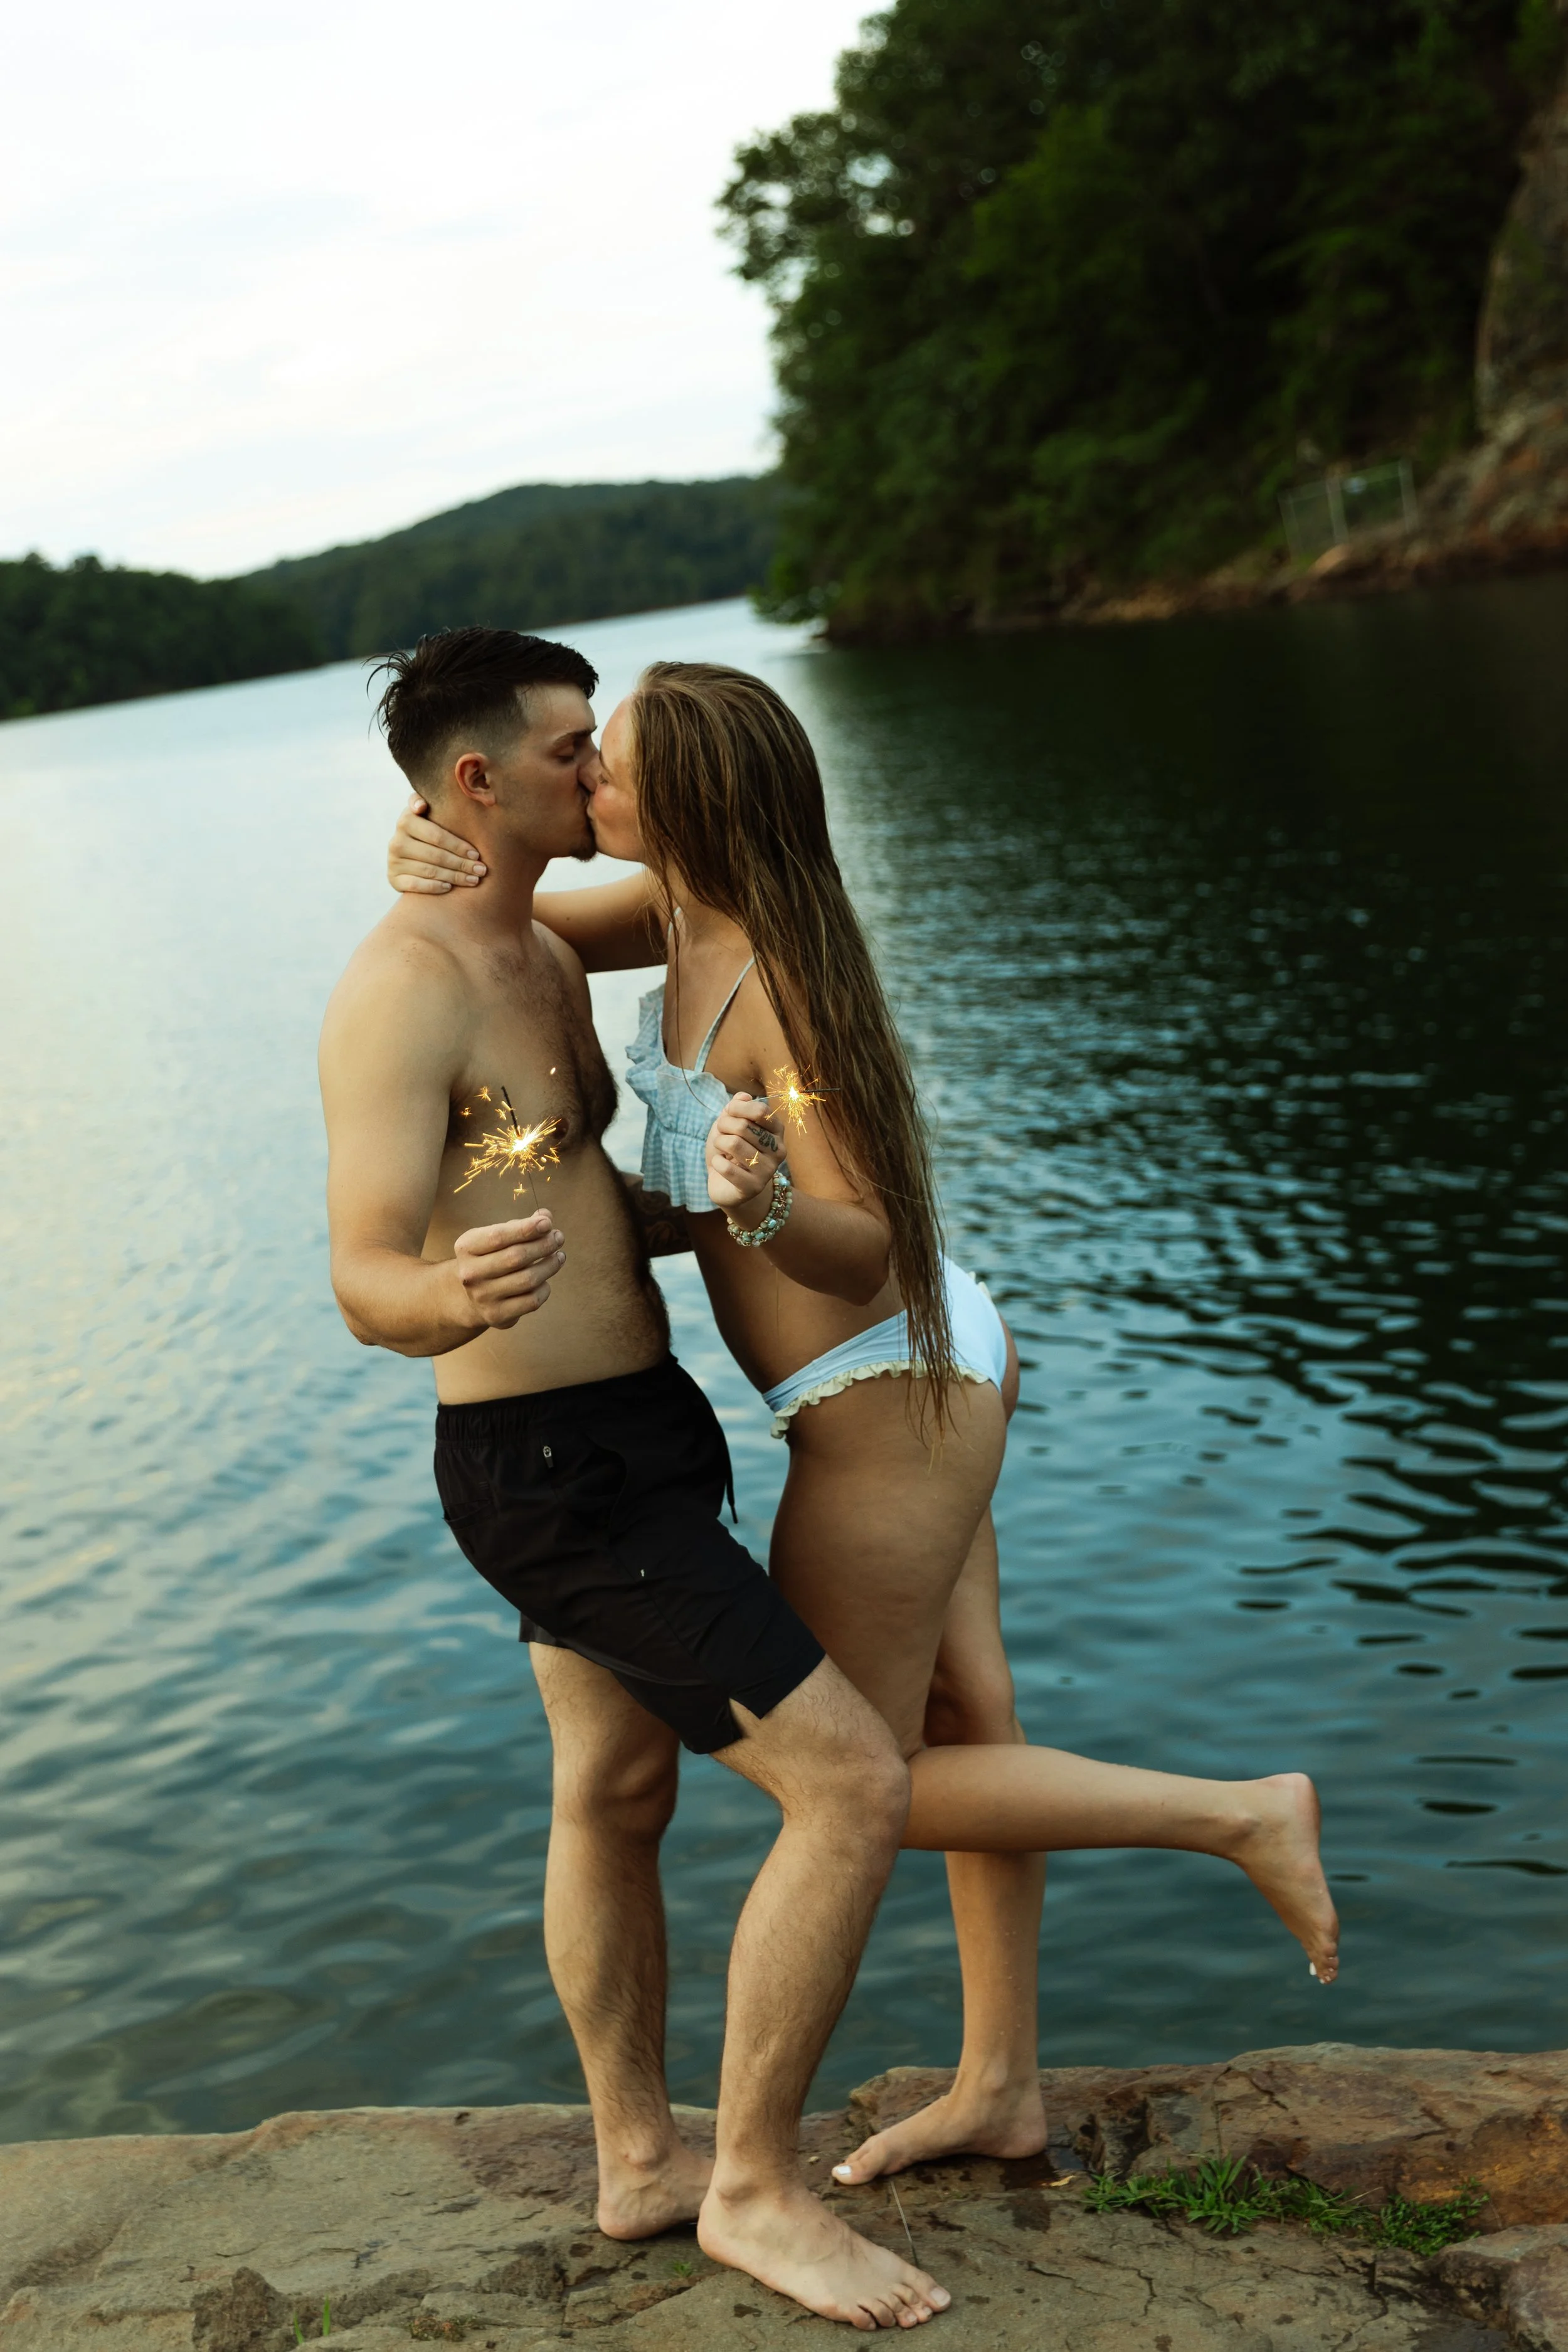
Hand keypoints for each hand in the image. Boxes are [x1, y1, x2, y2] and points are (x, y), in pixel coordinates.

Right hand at [388, 793, 485, 894]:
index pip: (437, 835)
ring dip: (454, 877)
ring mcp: (394, 861)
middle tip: (481, 870)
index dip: (458, 846)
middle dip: (462, 864)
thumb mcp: (428, 812)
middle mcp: (397, 841)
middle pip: (436, 855)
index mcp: (406, 820)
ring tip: (474, 880)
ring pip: (429, 871)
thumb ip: (428, 801)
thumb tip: (420, 805)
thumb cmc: (428, 829)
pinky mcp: (394, 878)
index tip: (476, 853)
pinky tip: (449, 887)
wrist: (408, 851)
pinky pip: (415, 885)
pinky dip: (434, 887)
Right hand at [452, 1212, 563, 1327]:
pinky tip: (546, 1280)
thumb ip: (520, 1226)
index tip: (547, 1223)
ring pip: (527, 1279)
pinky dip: (545, 1288)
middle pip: (516, 1257)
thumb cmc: (491, 1259)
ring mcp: (483, 1297)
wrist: (471, 1297)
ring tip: (559, 1256)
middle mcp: (470, 1273)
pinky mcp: (497, 1315)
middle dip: (543, 1245)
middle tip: (558, 1237)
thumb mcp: (497, 1238)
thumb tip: (545, 1215)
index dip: (525, 1229)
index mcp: (466, 1248)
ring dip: (550, 1265)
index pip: (498, 1236)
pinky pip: (532, 1301)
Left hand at [705, 1094, 783, 1218]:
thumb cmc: (729, 1150)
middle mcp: (778, 1150)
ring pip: (734, 1144)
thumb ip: (736, 1107)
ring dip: (719, 1144)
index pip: (760, 1111)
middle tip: (721, 1135)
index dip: (737, 1108)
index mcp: (777, 1130)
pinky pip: (726, 1167)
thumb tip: (744, 1096)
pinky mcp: (754, 1187)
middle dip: (724, 1126)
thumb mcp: (730, 1123)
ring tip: (721, 1150)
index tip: (728, 1113)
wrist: (725, 1183)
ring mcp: (768, 1170)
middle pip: (744, 1126)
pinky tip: (720, 1166)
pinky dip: (716, 1163)